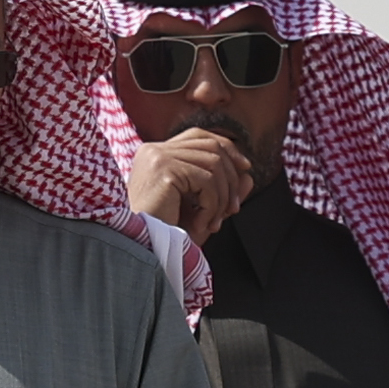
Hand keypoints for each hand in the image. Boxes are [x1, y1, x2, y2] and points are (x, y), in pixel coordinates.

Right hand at [126, 131, 253, 244]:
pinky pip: (206, 181)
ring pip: (213, 165)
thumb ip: (222, 191)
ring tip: (212, 224)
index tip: (245, 169)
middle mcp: (154, 149)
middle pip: (212, 147)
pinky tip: (201, 226)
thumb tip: (249, 175)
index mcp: (156, 153)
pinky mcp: (163, 170)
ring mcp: (157, 157)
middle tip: (232, 211)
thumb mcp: (199, 210)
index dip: (227, 149)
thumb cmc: (164, 235)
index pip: (200, 136)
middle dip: (230, 179)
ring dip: (222, 198)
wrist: (139, 251)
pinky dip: (212, 206)